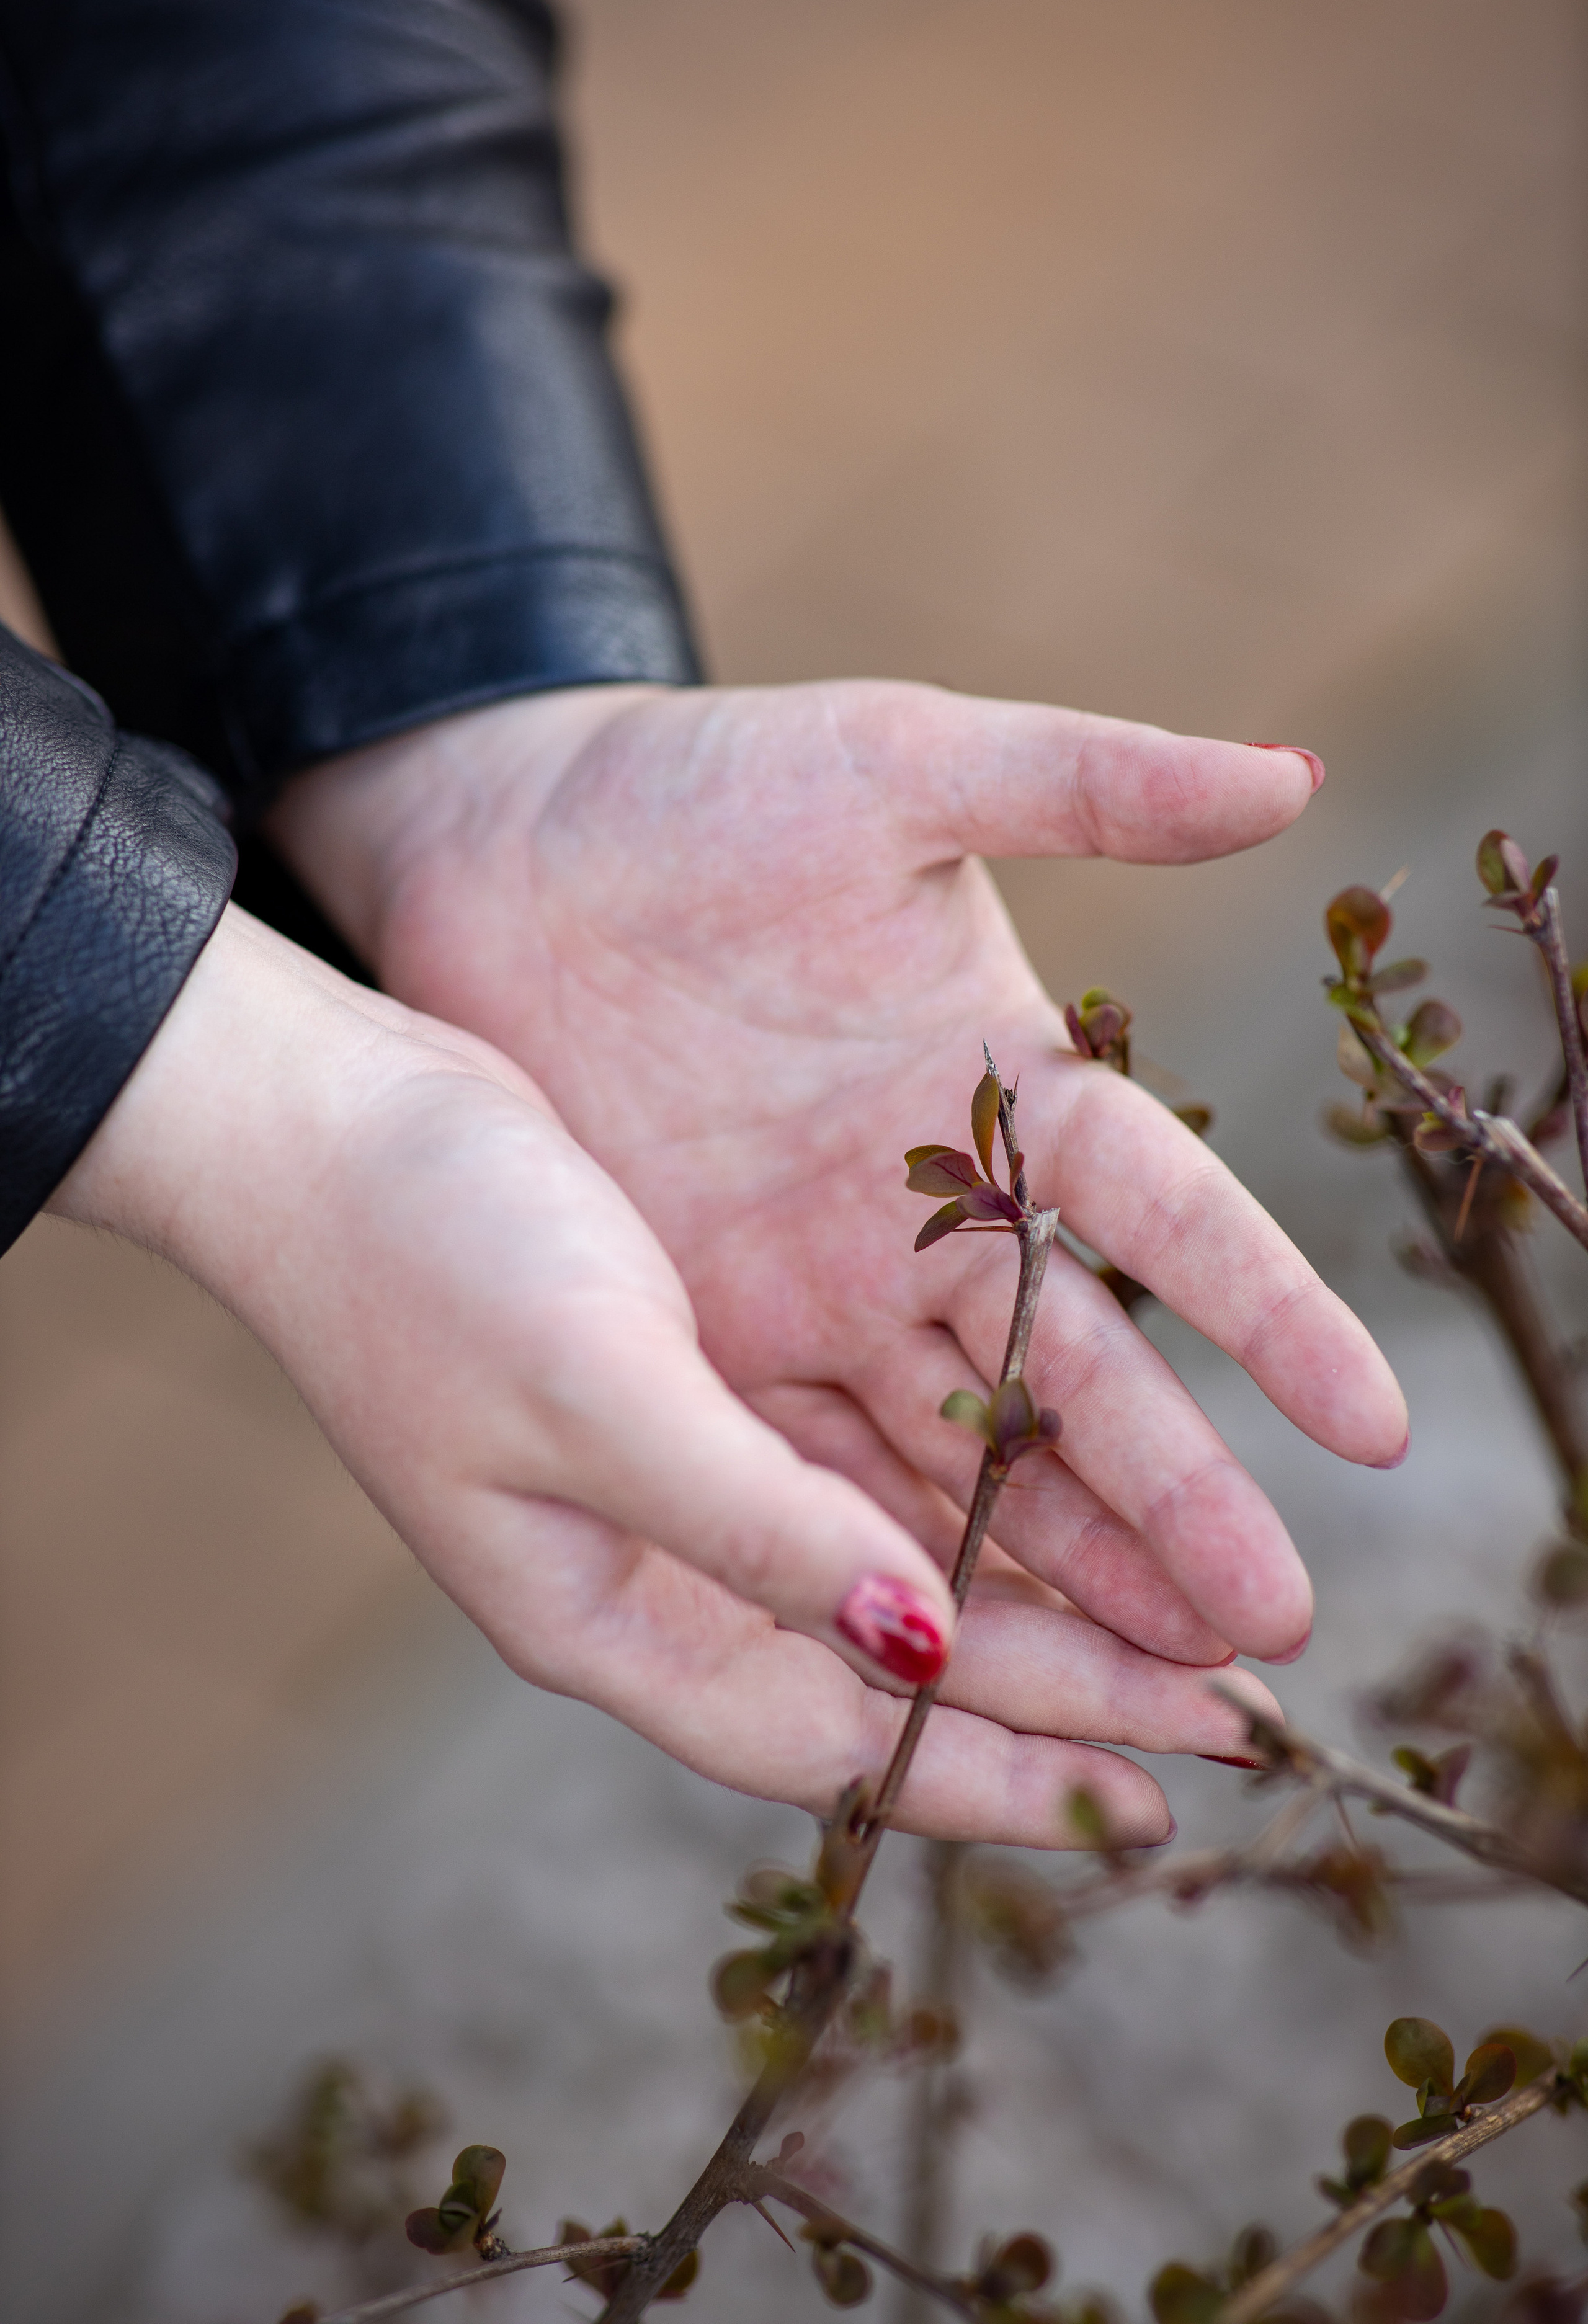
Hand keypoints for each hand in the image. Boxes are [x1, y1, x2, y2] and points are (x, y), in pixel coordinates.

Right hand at [52, 904, 1271, 1842]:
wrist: (316, 1118)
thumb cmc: (424, 1257)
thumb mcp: (595, 1392)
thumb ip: (751, 1524)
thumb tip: (922, 1644)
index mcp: (606, 1612)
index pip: (836, 1737)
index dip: (999, 1771)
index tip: (1158, 1791)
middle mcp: (651, 1568)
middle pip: (887, 1672)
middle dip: (1057, 1700)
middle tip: (1230, 1718)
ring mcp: (672, 1475)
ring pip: (890, 1571)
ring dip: (1033, 1597)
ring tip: (1180, 1619)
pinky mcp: (693, 1378)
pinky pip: (860, 1465)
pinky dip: (964, 1489)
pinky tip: (1052, 1480)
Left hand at [271, 678, 1408, 1676]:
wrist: (492, 846)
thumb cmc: (694, 787)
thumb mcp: (892, 768)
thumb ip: (1083, 779)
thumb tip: (1290, 774)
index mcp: (1007, 1085)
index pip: (1170, 1209)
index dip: (1268, 1311)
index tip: (1367, 1421)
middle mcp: (936, 1217)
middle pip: (1081, 1378)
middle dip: (1176, 1505)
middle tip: (1269, 1635)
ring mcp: (826, 1292)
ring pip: (964, 1456)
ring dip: (1057, 1573)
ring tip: (1158, 1687)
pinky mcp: (708, 1339)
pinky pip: (815, 1473)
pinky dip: (888, 1562)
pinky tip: (952, 1656)